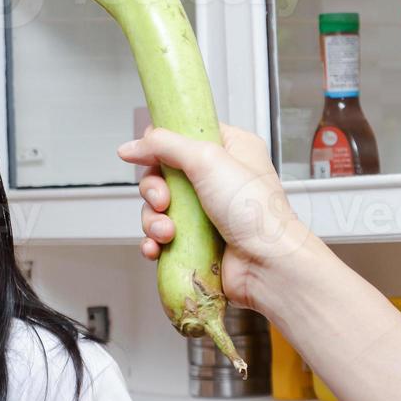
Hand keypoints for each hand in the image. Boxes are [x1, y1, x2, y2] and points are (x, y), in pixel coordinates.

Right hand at [116, 122, 312, 312]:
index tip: (146, 156)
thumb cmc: (256, 212)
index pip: (183, 135)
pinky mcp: (197, 240)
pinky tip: (157, 248)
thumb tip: (132, 145)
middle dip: (154, 191)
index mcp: (230, 149)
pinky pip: (162, 236)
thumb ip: (165, 145)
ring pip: (160, 207)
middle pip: (163, 173)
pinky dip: (154, 242)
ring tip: (167, 232)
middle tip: (163, 201)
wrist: (269, 265)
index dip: (160, 145)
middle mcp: (218, 178)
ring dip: (153, 220)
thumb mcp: (208, 160)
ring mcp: (207, 211)